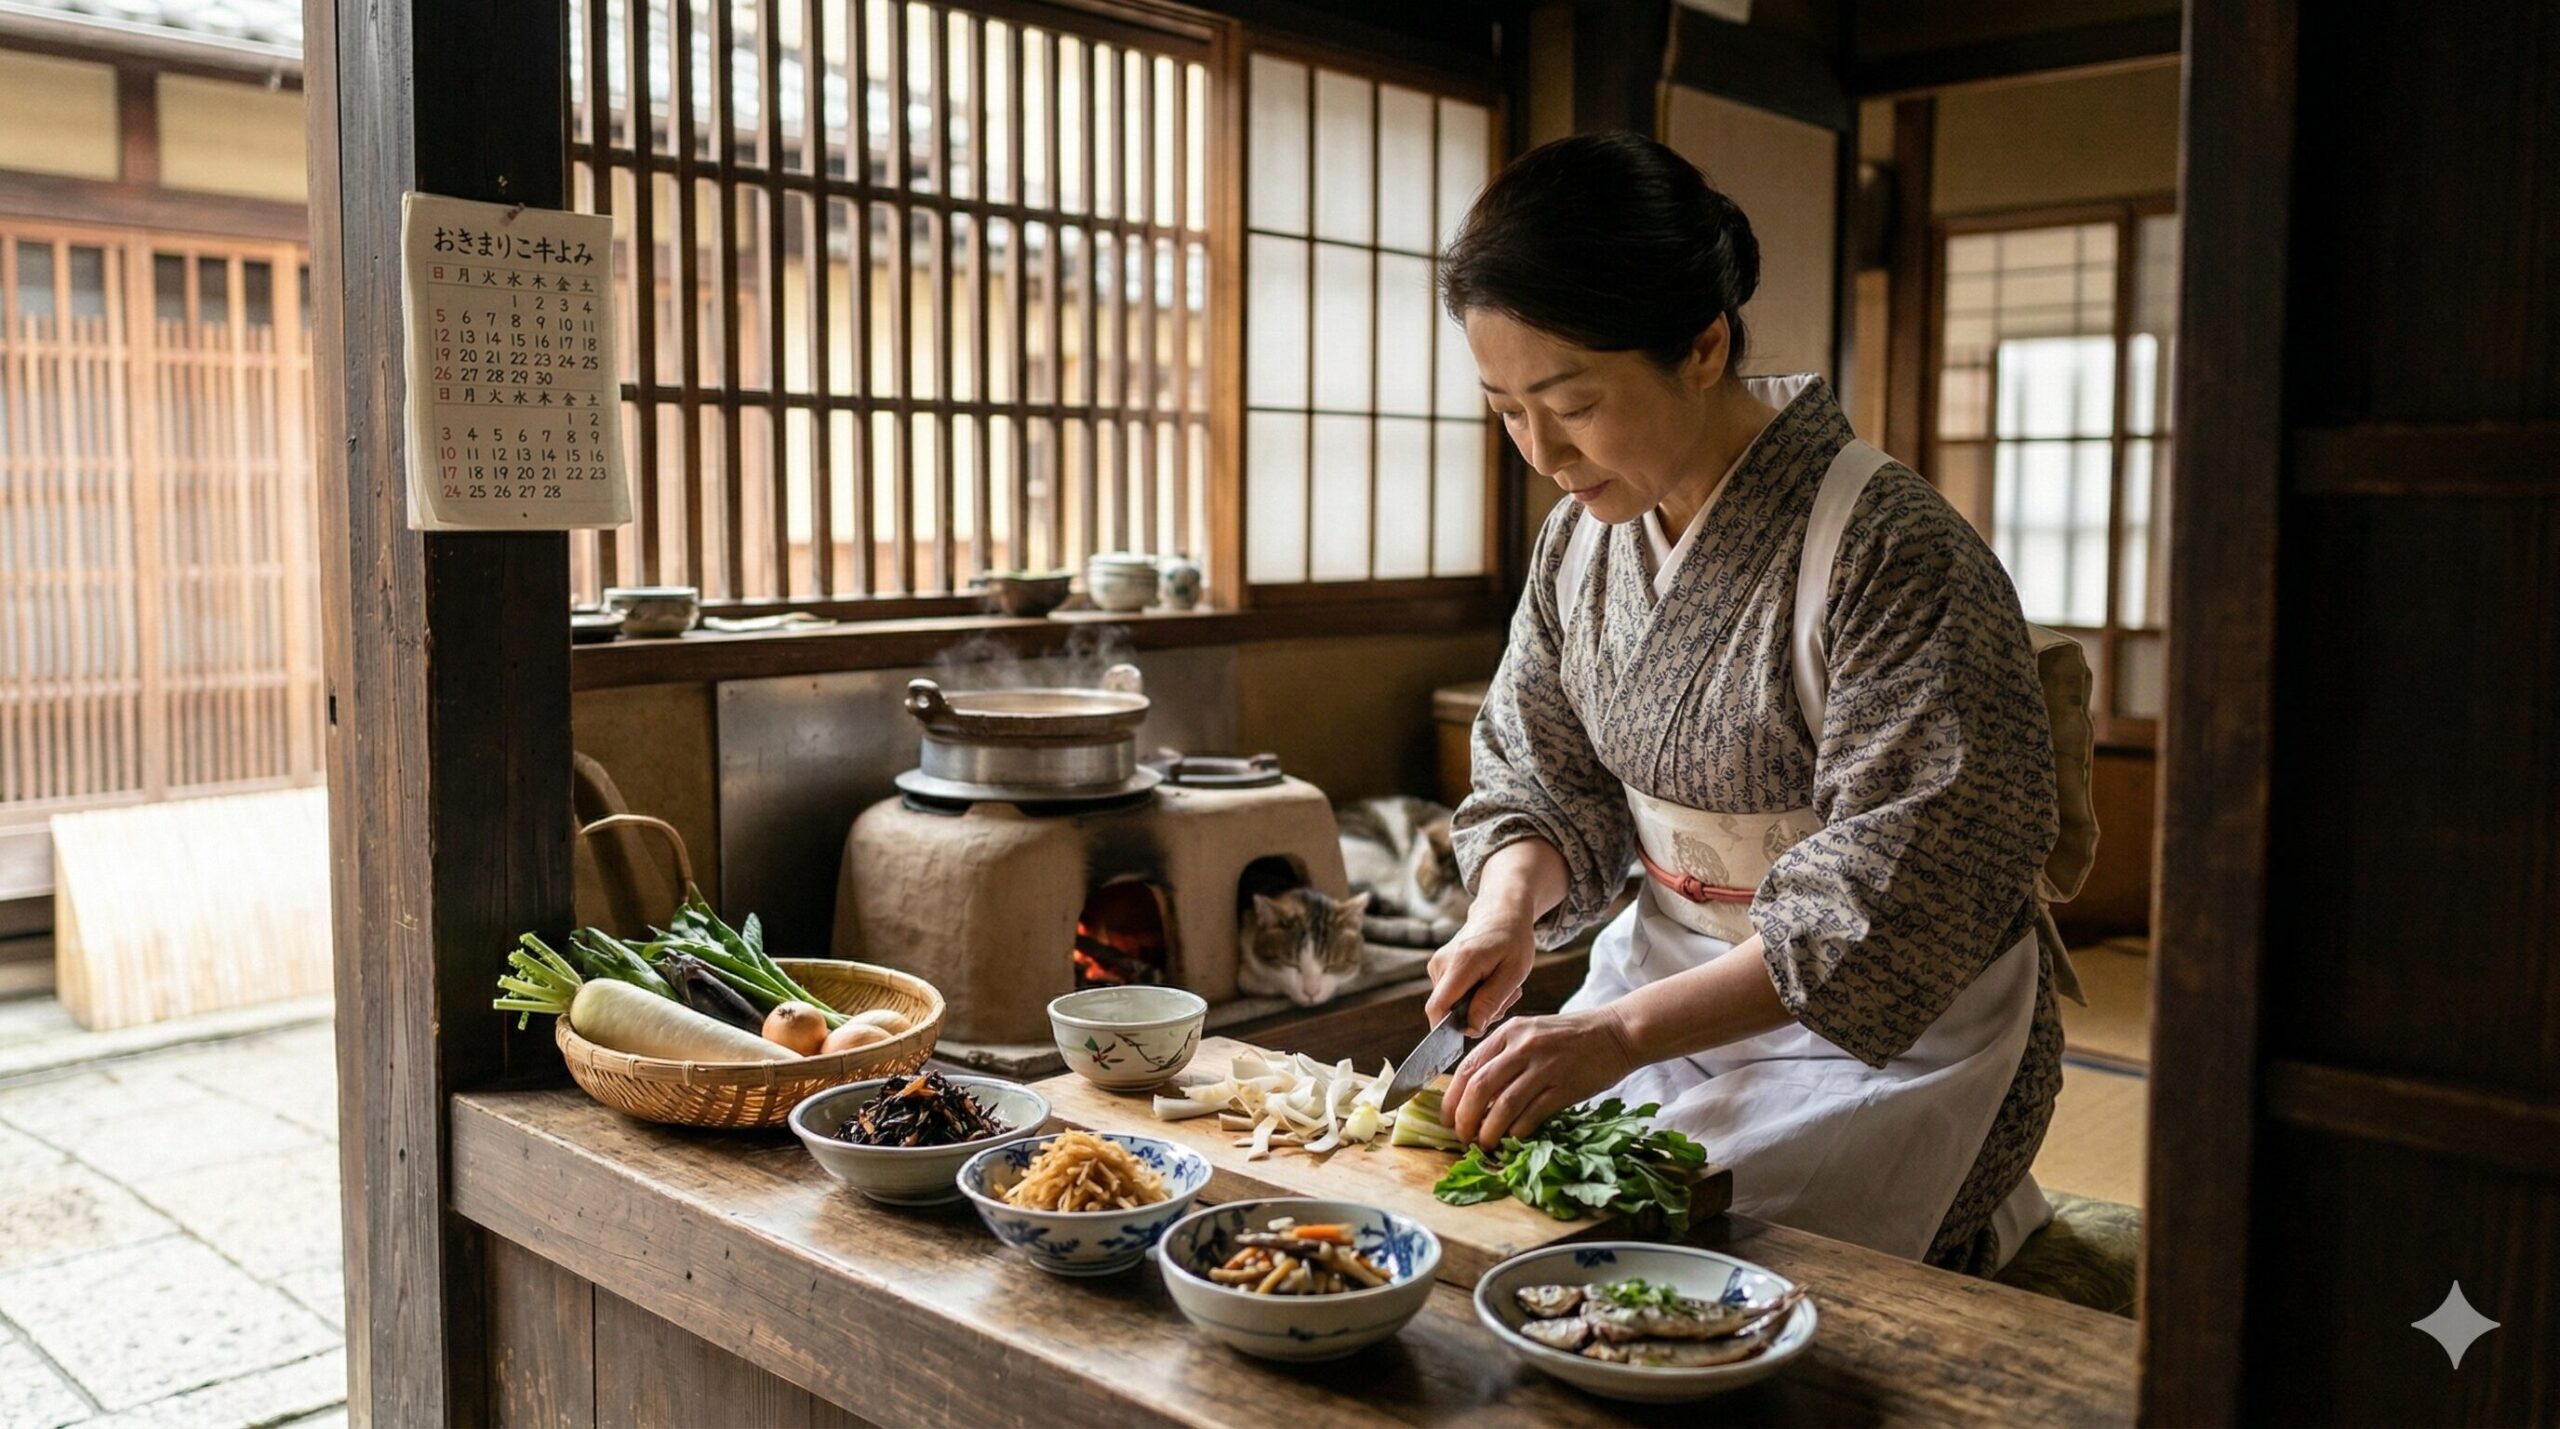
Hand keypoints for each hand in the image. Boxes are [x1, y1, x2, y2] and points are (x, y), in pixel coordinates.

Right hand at [1425, 909, 1535, 1037]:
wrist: (1502, 913)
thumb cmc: (1512, 940)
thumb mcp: (1513, 973)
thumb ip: (1490, 1002)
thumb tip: (1470, 1029)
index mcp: (1460, 964)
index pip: (1438, 1008)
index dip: (1449, 1029)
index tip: (1475, 1029)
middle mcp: (1441, 964)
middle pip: (1447, 1010)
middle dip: (1476, 1015)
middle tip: (1505, 999)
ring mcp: (1437, 965)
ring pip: (1451, 1005)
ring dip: (1477, 1005)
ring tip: (1499, 987)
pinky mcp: (1439, 968)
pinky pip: (1451, 995)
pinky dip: (1471, 996)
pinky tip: (1488, 982)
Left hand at [1443, 1007, 1638, 1149]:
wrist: (1616, 1033)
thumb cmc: (1572, 1037)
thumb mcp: (1531, 1033)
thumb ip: (1504, 1056)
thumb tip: (1475, 1094)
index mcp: (1509, 1032)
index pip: (1467, 1067)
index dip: (1452, 1098)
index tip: (1448, 1119)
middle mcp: (1522, 1046)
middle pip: (1479, 1087)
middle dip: (1464, 1118)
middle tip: (1462, 1137)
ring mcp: (1544, 1066)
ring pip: (1503, 1104)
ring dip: (1489, 1130)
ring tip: (1484, 1145)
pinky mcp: (1565, 1086)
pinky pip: (1532, 1114)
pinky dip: (1518, 1131)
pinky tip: (1514, 1139)